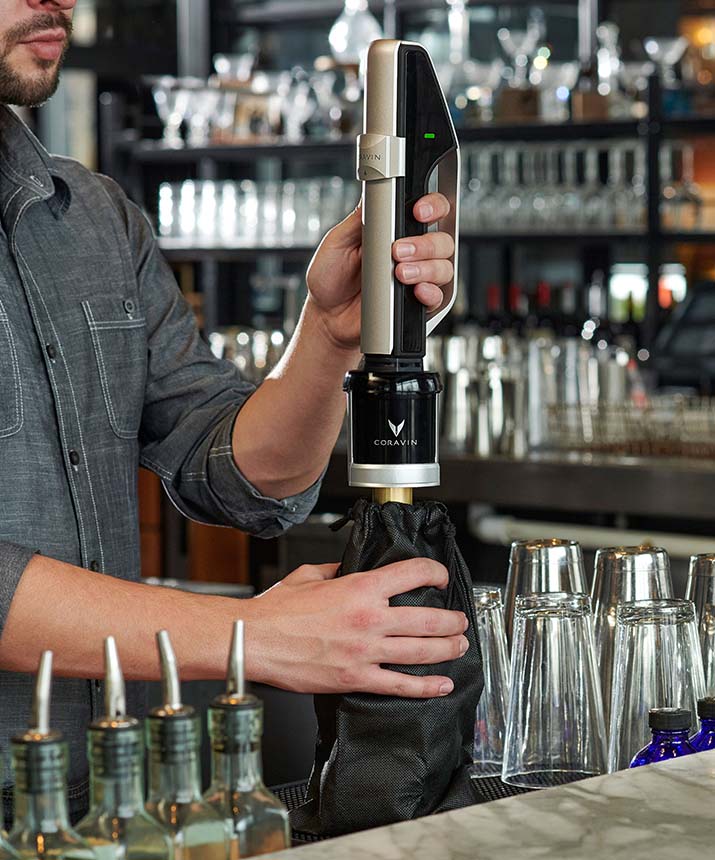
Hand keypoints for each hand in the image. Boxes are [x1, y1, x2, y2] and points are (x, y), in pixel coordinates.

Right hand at [246, 559, 468, 697]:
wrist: (255, 639)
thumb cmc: (278, 610)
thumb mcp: (311, 575)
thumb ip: (339, 570)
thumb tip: (352, 568)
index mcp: (360, 588)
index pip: (413, 573)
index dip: (435, 573)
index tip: (440, 577)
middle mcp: (369, 618)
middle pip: (428, 618)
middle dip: (453, 619)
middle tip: (461, 620)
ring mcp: (365, 651)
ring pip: (422, 651)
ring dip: (448, 648)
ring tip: (459, 645)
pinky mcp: (356, 678)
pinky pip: (400, 685)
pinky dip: (426, 687)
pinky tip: (441, 684)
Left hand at [306, 193, 454, 349]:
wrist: (326, 316)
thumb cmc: (329, 278)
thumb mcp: (337, 241)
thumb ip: (359, 218)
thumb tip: (373, 194)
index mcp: (394, 231)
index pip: (428, 211)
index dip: (432, 207)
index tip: (418, 212)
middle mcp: (411, 253)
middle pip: (442, 240)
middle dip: (425, 243)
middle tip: (398, 251)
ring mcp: (416, 278)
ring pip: (444, 267)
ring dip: (426, 268)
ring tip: (399, 273)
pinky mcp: (416, 304)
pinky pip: (438, 297)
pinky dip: (430, 292)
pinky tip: (415, 290)